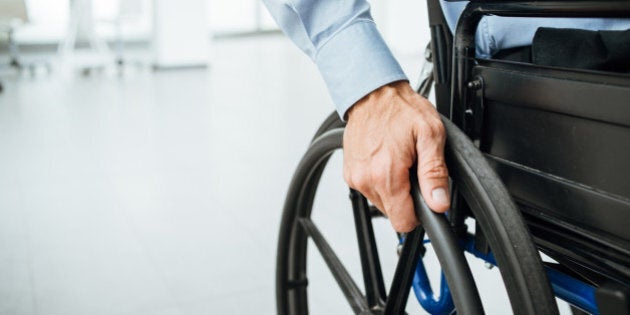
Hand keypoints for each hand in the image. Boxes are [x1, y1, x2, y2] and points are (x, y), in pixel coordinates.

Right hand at [343, 80, 449, 231]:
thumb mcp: (430, 135)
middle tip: (411, 168)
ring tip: (398, 160)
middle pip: (393, 212)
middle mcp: (366, 180)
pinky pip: (370, 189)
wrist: (373, 93)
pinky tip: (385, 158)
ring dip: (393, 187)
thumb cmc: (400, 109)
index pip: (403, 222)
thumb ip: (435, 173)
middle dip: (406, 196)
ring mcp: (355, 177)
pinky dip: (380, 179)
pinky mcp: (349, 173)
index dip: (419, 213)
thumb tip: (438, 203)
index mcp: (386, 175)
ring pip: (381, 202)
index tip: (423, 196)